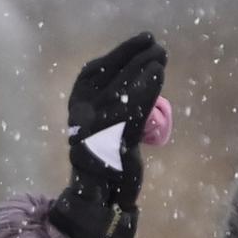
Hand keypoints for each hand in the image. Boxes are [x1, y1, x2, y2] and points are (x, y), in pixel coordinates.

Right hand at [48, 32, 166, 237]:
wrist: (104, 197)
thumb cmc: (111, 159)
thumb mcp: (111, 124)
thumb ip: (120, 101)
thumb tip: (144, 69)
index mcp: (76, 110)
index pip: (93, 73)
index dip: (118, 55)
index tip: (141, 40)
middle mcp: (80, 120)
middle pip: (110, 80)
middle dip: (134, 58)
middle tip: (157, 44)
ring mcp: (94, 134)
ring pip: (121, 93)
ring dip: (143, 70)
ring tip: (161, 55)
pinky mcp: (112, 146)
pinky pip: (131, 111)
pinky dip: (146, 90)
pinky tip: (158, 74)